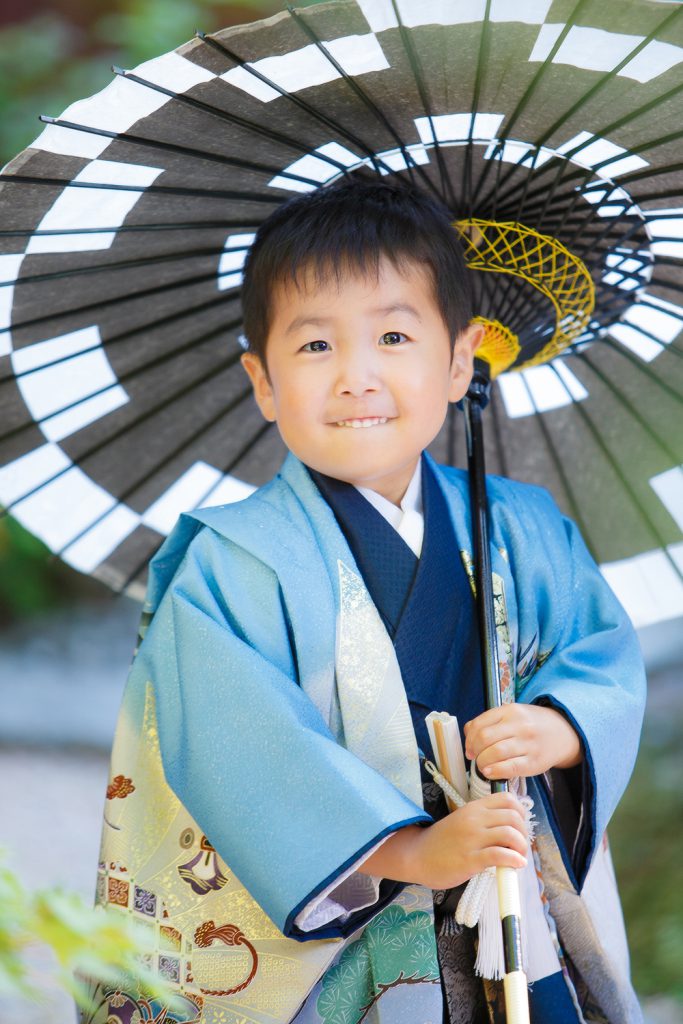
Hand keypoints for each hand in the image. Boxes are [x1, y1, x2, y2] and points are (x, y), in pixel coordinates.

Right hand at [358, 792, 527, 888]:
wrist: (416, 855)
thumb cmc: (441, 842)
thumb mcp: (462, 821)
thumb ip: (482, 820)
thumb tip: (509, 827)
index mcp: (474, 808)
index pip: (508, 799)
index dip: (520, 812)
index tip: (519, 827)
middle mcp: (474, 819)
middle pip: (513, 816)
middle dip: (524, 833)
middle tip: (519, 847)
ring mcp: (472, 838)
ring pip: (510, 834)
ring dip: (521, 847)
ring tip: (518, 858)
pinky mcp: (470, 859)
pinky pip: (500, 855)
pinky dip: (514, 860)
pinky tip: (516, 865)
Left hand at [464, 703, 582, 779]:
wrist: (564, 733)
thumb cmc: (532, 724)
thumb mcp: (512, 714)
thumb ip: (490, 720)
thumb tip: (468, 733)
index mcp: (511, 711)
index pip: (480, 724)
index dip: (469, 739)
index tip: (469, 748)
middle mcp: (520, 725)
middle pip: (485, 738)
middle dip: (474, 751)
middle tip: (474, 757)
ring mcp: (528, 744)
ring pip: (495, 753)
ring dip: (482, 762)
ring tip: (483, 766)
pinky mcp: (534, 762)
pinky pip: (510, 768)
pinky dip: (495, 771)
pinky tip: (490, 772)